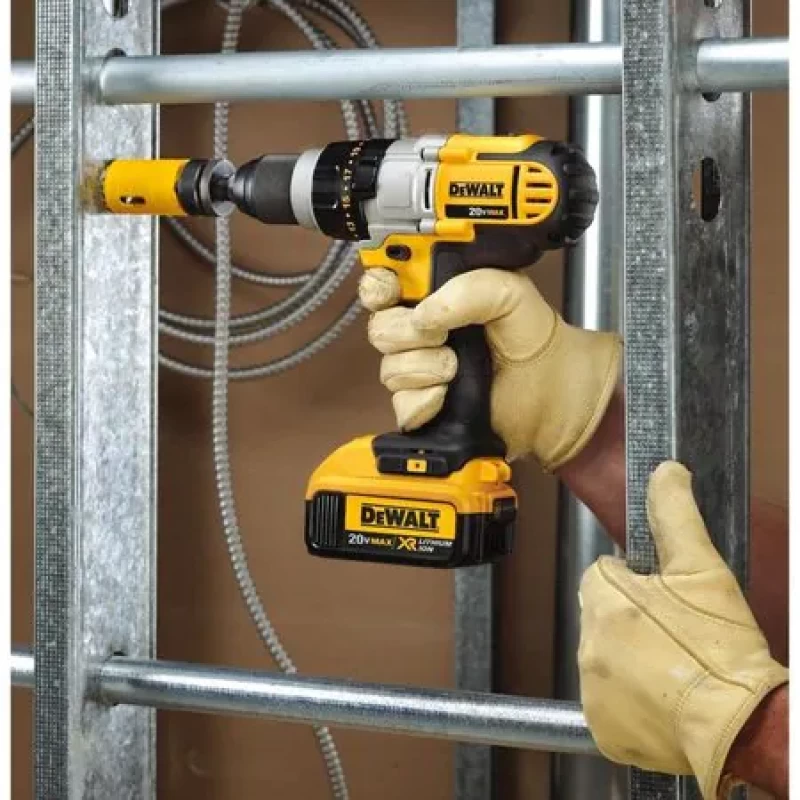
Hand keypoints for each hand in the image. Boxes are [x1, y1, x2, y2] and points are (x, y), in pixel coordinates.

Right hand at [358, 267, 621, 469]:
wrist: (554, 391)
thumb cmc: (533, 339)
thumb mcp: (510, 291)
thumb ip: (469, 288)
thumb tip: (424, 314)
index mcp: (433, 296)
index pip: (384, 284)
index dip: (378, 286)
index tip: (394, 291)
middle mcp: (420, 332)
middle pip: (379, 328)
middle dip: (408, 332)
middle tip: (444, 334)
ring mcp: (419, 372)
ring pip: (389, 368)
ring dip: (425, 367)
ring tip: (457, 367)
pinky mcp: (422, 409)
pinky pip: (401, 404)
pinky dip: (424, 401)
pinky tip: (447, 395)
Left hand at [578, 461, 788, 799]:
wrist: (741, 722)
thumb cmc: (722, 646)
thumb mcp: (703, 569)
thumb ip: (675, 515)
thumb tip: (665, 472)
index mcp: (606, 600)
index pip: (600, 575)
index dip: (632, 582)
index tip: (660, 597)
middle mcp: (589, 643)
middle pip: (599, 616)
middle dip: (627, 619)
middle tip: (672, 635)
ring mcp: (591, 689)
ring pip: (602, 658)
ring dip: (626, 659)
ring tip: (671, 668)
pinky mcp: (600, 726)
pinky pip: (605, 702)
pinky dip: (626, 700)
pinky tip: (662, 698)